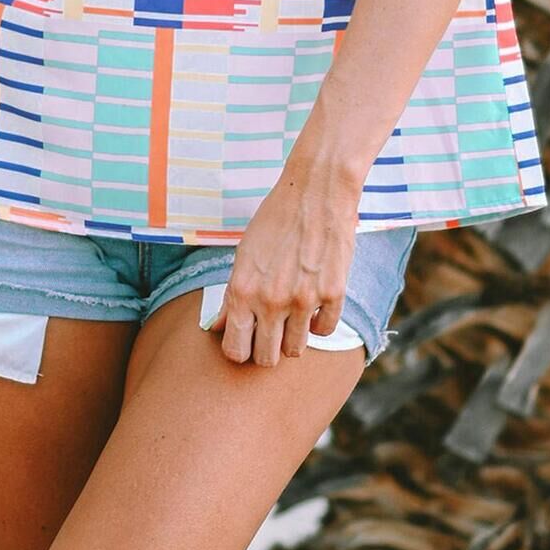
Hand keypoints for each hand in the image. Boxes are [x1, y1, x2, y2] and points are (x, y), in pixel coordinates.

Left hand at [206, 156, 362, 368]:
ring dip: (293, 337)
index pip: (235, 351)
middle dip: (267, 349)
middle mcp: (271, 300)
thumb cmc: (275, 219)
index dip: (240, 351)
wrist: (316, 191)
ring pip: (296, 350)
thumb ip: (231, 296)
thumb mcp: (244, 254)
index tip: (247, 340)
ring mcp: (304, 300)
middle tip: (271, 331)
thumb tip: (216, 328)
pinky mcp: (333, 294)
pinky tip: (313, 304)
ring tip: (292, 313)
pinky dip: (318, 323)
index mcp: (243, 290)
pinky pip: (325, 331)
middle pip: (267, 358)